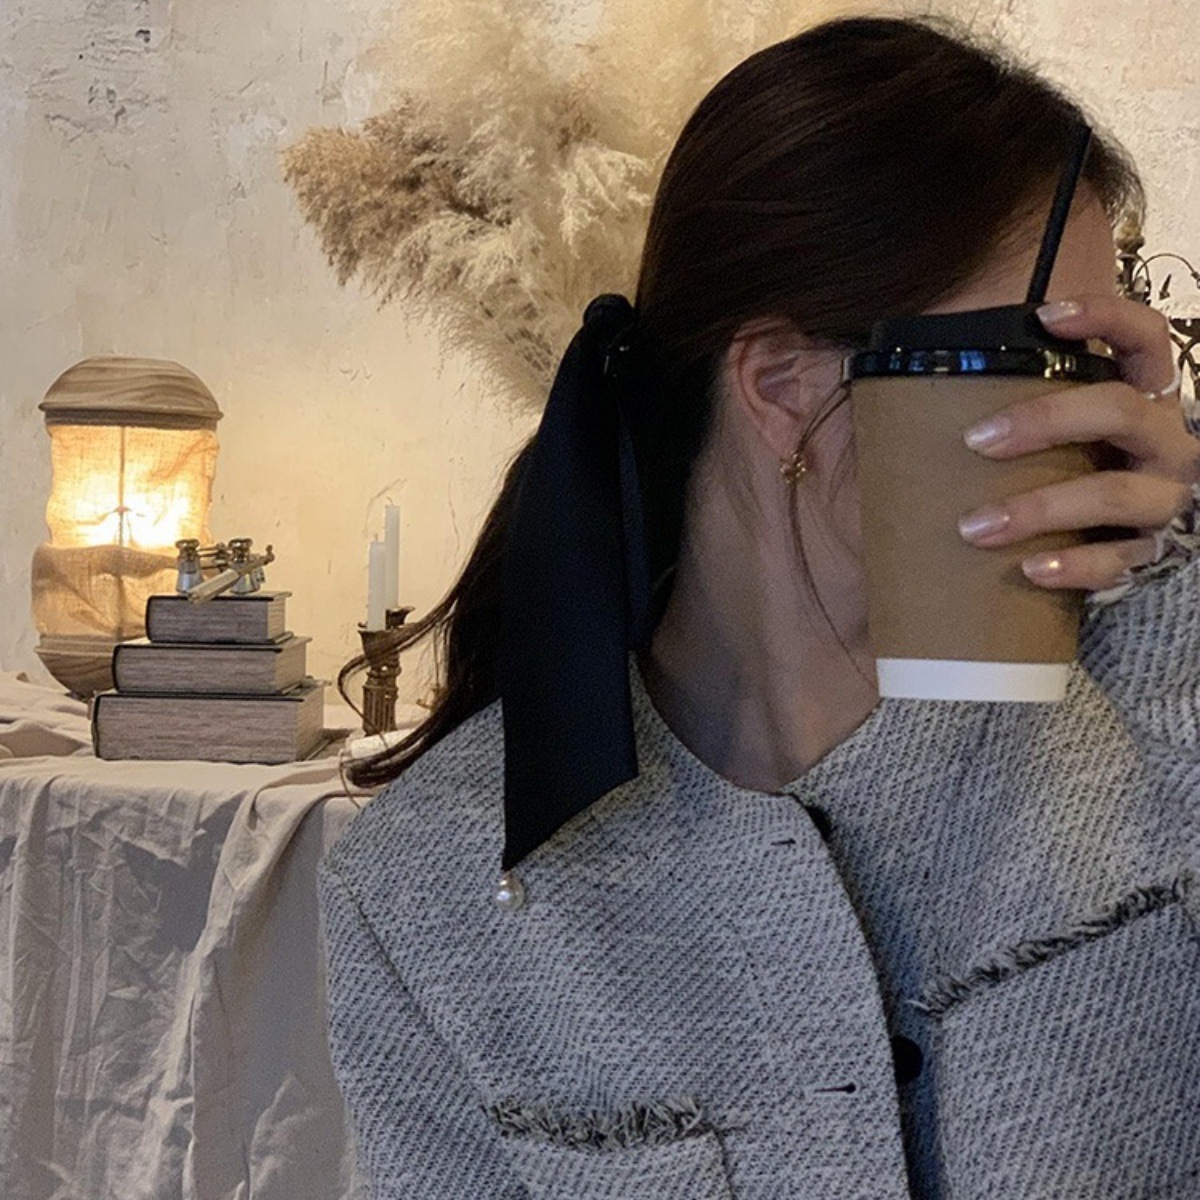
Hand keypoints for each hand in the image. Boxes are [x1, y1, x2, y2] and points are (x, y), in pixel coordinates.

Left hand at [955, 295, 1199, 591]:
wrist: (1121, 555)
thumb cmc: (1068, 478)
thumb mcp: (1060, 436)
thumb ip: (1009, 407)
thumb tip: (892, 378)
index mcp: (1143, 400)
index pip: (1144, 338)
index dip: (1105, 317)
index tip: (1045, 316)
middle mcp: (1164, 442)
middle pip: (1121, 410)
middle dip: (1046, 420)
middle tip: (976, 441)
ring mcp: (1163, 499)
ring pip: (1115, 494)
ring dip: (1040, 508)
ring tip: (974, 527)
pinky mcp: (1152, 555)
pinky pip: (1118, 560)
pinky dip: (1073, 565)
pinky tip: (1028, 569)